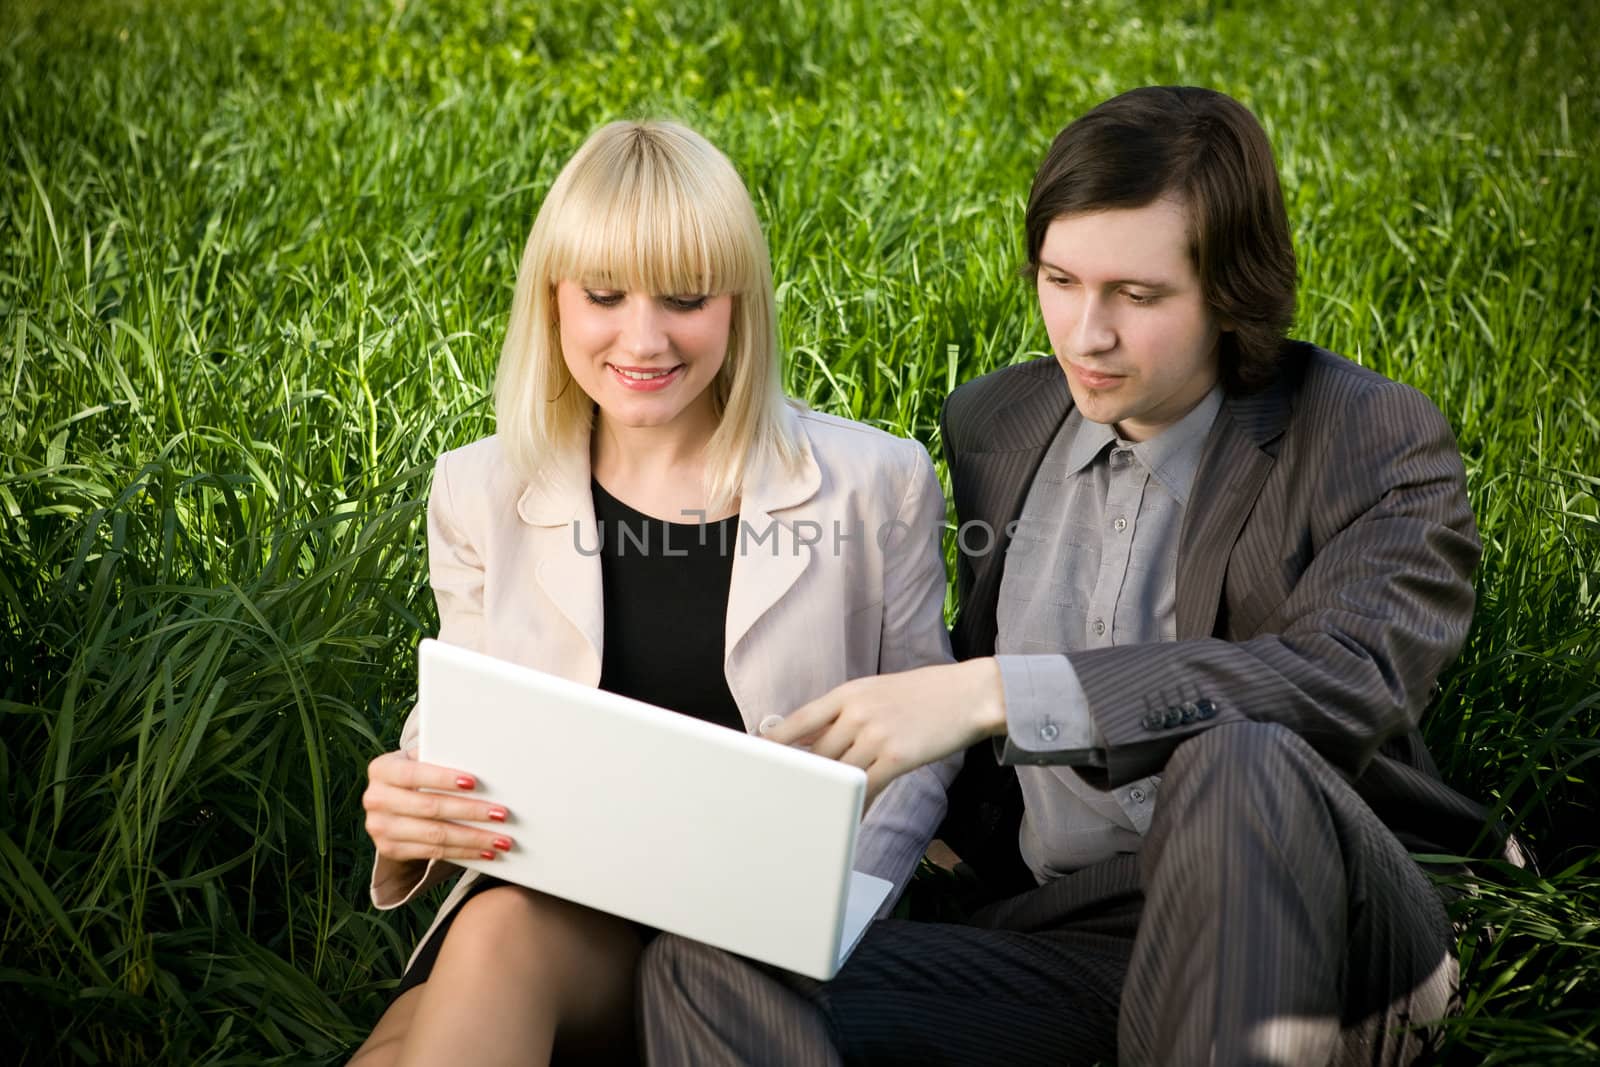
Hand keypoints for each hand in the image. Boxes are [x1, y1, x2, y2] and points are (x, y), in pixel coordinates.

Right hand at [362, 748, 513, 862]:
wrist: (390, 802)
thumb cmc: (416, 774)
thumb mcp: (419, 759)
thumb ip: (440, 757)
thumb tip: (479, 757)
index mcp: (382, 769)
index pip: (414, 774)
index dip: (443, 778)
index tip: (474, 782)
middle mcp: (375, 799)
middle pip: (430, 807)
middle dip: (470, 811)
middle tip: (501, 813)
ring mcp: (380, 827)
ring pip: (435, 835)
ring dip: (473, 838)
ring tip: (501, 839)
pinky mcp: (390, 849)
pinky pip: (433, 852)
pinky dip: (463, 852)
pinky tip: (484, 850)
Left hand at [764, 659, 1007, 801]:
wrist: (970, 694)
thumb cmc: (924, 695)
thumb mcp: (877, 691)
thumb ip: (844, 713)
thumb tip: (812, 738)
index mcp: (848, 692)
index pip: (799, 720)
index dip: (774, 741)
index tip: (756, 757)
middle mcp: (857, 712)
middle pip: (815, 752)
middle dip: (802, 775)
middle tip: (784, 795)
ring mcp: (876, 734)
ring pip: (838, 773)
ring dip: (827, 794)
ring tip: (812, 811)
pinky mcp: (897, 757)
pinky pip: (866, 788)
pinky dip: (856, 805)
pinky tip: (849, 816)